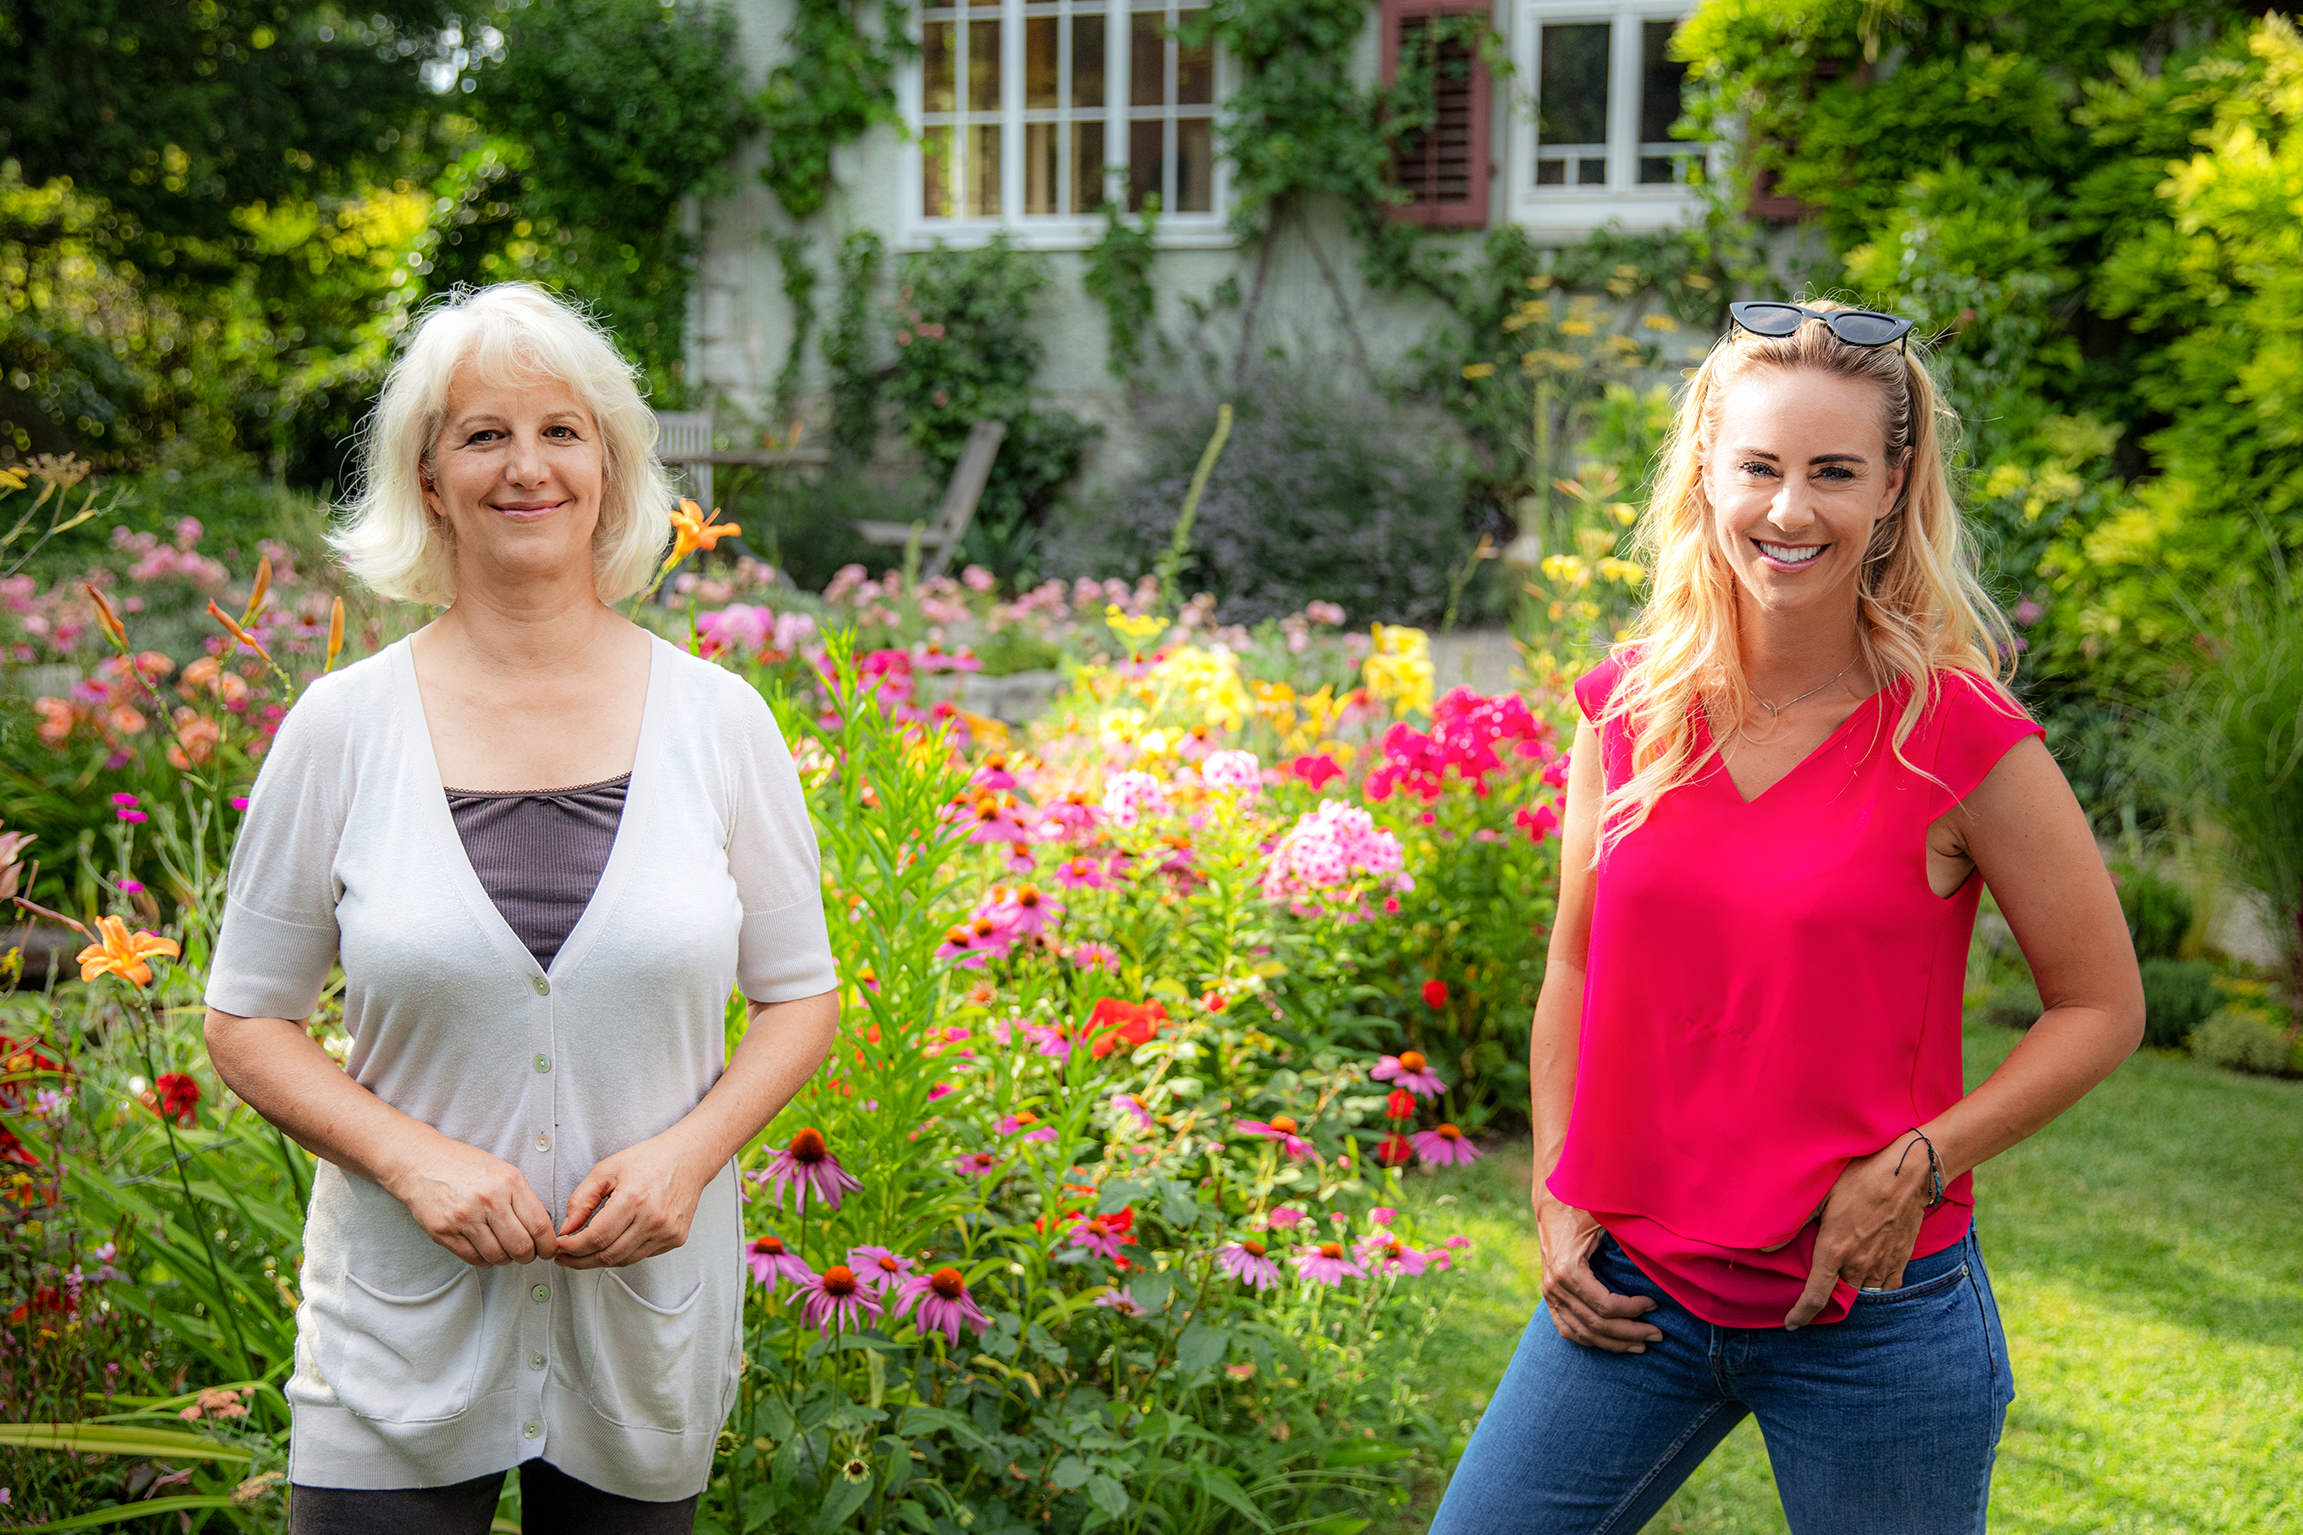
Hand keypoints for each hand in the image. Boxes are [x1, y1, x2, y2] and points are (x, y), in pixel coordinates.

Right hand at [384, 1132, 559, 1266]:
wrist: (421, 1161)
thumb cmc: (464, 1165)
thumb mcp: (502, 1171)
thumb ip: (523, 1198)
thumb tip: (542, 1228)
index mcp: (509, 1182)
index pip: (539, 1225)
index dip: (548, 1245)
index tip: (548, 1250)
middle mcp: (488, 1200)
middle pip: (521, 1246)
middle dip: (529, 1256)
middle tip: (528, 1254)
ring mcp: (465, 1218)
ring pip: (498, 1256)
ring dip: (506, 1259)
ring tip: (505, 1251)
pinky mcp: (444, 1232)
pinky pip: (474, 1259)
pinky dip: (485, 1260)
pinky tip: (486, 1250)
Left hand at [553, 1130, 712, 1269]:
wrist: (688, 1158)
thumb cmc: (649, 1160)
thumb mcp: (606, 1170)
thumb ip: (581, 1200)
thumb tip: (566, 1230)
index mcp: (634, 1199)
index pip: (596, 1237)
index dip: (572, 1247)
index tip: (560, 1246)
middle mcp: (653, 1219)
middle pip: (607, 1255)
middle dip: (580, 1260)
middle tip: (565, 1256)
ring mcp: (667, 1232)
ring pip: (623, 1260)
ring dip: (599, 1260)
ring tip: (585, 1252)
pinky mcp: (676, 1239)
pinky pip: (641, 1256)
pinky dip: (623, 1253)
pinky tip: (615, 1241)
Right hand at [1535, 1192, 1663, 1353]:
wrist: (1552, 1202)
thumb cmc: (1582, 1208)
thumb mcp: (1603, 1219)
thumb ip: (1626, 1238)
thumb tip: (1660, 1254)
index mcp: (1568, 1269)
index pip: (1606, 1305)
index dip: (1633, 1310)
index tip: (1654, 1305)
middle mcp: (1555, 1286)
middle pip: (1597, 1324)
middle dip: (1631, 1332)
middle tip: (1657, 1334)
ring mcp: (1549, 1293)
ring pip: (1583, 1333)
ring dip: (1614, 1343)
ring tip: (1640, 1344)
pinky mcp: (1549, 1296)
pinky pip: (1566, 1328)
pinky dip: (1588, 1339)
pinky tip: (1609, 1342)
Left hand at [1781, 1132, 1933, 1327]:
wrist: (1906, 1174)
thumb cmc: (1859, 1179)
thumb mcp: (1820, 1196)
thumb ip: (1793, 1224)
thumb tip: (1764, 1247)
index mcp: (1834, 1250)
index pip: (1815, 1296)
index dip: (1801, 1314)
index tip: (1791, 1324)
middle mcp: (1858, 1263)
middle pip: (1839, 1292)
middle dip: (1829, 1290)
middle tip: (1822, 1276)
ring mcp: (1882, 1264)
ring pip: (1863, 1289)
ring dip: (1852, 1284)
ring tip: (1845, 1269)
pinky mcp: (1901, 1260)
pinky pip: (1887, 1286)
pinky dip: (1876, 1284)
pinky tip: (1869, 1271)